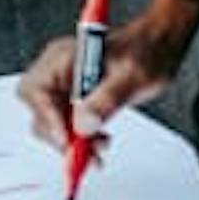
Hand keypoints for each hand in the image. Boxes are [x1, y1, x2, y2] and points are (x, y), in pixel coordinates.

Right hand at [18, 0, 198, 161]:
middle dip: (59, 134)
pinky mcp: (74, 97)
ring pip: (51, 121)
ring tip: (97, 150)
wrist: (159, 46)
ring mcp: (65, 83)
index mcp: (66, 56)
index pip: (39, 90)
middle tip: (83, 154)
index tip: (67, 140)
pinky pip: (65, 123)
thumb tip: (84, 125)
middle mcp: (59, 69)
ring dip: (70, 141)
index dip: (48, 117)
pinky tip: (96, 144)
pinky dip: (78, 139)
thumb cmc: (147, 50)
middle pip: (39, 109)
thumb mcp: (132, 76)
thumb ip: (108, 99)